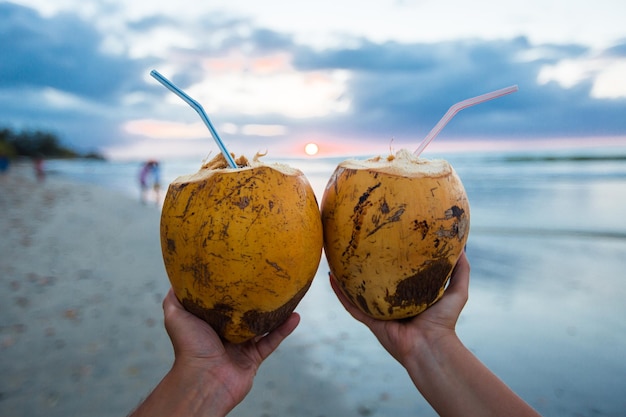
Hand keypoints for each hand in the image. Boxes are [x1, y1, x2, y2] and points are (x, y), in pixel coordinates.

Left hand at [130, 289, 299, 416]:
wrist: (204, 379)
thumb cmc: (189, 347)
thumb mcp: (175, 315)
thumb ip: (174, 298)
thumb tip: (176, 277)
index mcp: (209, 323)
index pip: (221, 303)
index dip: (229, 289)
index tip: (240, 271)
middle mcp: (225, 334)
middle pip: (244, 314)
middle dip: (254, 299)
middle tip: (267, 280)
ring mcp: (241, 347)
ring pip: (262, 326)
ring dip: (275, 312)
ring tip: (286, 294)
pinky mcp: (254, 358)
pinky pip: (272, 341)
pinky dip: (284, 329)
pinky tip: (295, 316)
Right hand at [330, 251, 469, 364]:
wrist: (431, 345)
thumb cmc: (444, 321)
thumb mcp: (457, 290)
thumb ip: (460, 270)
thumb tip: (462, 246)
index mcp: (408, 296)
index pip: (396, 275)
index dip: (389, 260)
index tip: (383, 240)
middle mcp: (391, 303)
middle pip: (374, 281)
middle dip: (364, 266)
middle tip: (356, 245)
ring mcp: (378, 311)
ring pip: (357, 291)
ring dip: (346, 277)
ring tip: (337, 258)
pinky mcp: (370, 319)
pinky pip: (351, 304)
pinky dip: (339, 292)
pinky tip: (331, 277)